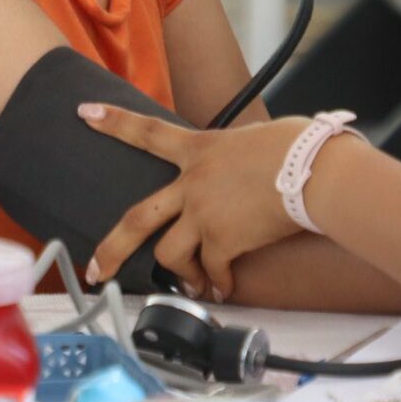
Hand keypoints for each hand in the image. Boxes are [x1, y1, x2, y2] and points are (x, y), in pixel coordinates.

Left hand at [78, 106, 311, 299]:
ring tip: (195, 283)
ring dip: (182, 274)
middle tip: (96, 270)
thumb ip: (236, 153)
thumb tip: (246, 165)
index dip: (114, 121)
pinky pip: (211, 271)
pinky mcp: (223, 241)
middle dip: (112, 248)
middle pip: (137, 219)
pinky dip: (219, 284)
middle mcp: (193, 182)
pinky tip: (226, 288)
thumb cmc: (301, 147)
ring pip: (170, 254)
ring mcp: (204, 213)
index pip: (148, 131)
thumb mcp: (257, 138)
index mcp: (200, 148)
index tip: (85, 112)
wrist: (314, 172)